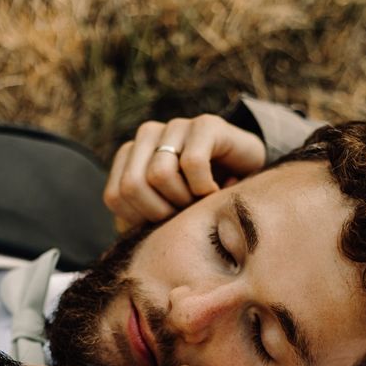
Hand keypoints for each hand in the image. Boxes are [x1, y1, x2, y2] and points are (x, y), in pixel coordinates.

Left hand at [104, 114, 265, 229]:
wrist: (249, 175)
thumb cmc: (204, 199)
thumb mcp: (168, 212)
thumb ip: (141, 222)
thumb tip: (117, 241)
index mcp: (131, 156)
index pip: (115, 196)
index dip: (141, 220)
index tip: (168, 221)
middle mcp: (148, 135)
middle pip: (132, 185)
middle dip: (161, 212)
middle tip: (185, 212)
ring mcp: (175, 126)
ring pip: (159, 174)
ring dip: (185, 199)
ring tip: (200, 200)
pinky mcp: (205, 125)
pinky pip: (192, 163)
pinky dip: (205, 188)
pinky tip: (217, 189)